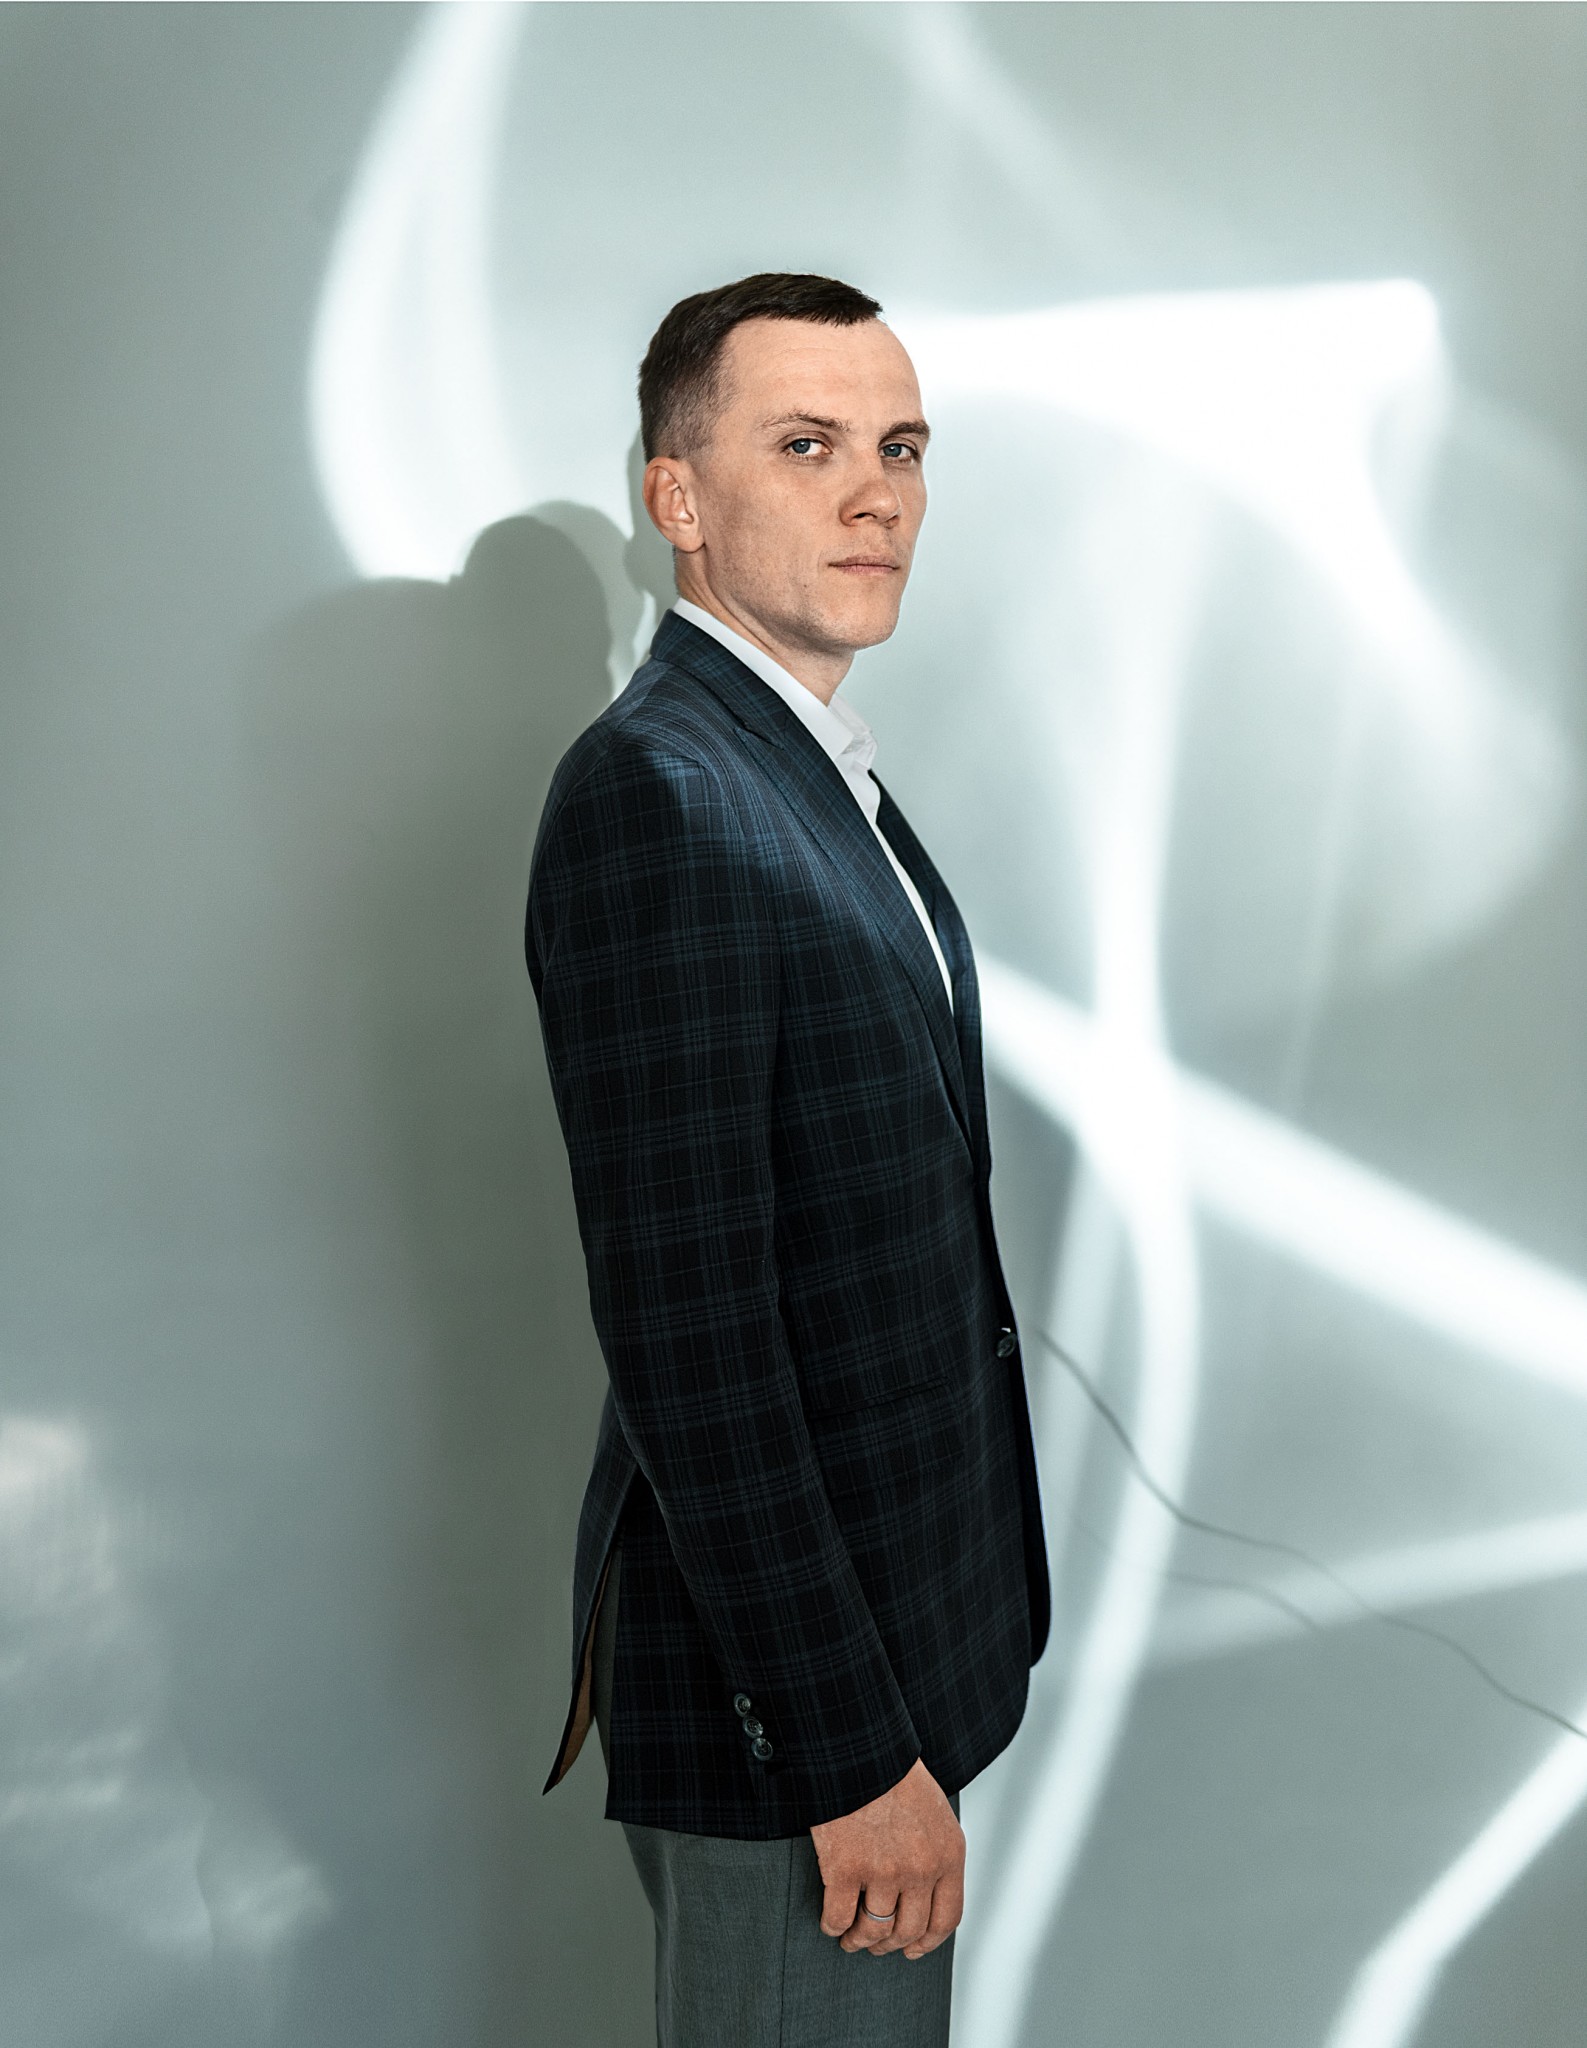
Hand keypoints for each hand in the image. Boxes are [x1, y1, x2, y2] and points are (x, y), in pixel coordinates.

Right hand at [809, 1758, 964, 1959]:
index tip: (913, 1950)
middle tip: (876, 1944)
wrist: (859, 1747)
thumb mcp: (934, 1812)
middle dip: (891, 1944)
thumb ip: (936, 1853)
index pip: (946, 1918)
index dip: (928, 1942)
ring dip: (860, 1940)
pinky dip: (833, 1926)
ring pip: (873, 1930)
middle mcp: (921, 1869)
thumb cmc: (893, 1773)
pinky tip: (831, 1923)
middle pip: (908, 1930)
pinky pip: (838, 1917)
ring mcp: (882, 1872)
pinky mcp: (845, 1870)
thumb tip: (927, 1893)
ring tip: (850, 1938)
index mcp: (948, 1854)